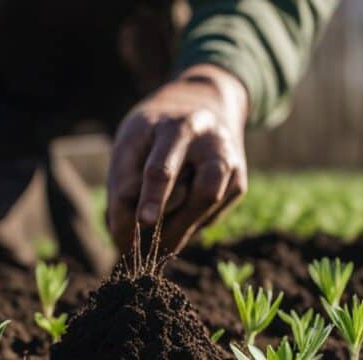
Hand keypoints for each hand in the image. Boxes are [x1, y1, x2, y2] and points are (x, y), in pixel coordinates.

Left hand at [107, 64, 248, 253]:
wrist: (200, 107)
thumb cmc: (154, 131)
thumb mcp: (131, 143)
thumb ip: (124, 186)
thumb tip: (125, 238)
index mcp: (179, 127)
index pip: (164, 167)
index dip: (152, 198)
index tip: (142, 223)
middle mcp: (213, 143)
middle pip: (202, 191)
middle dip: (173, 225)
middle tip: (141, 249)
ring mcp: (232, 164)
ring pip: (208, 207)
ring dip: (178, 230)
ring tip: (153, 244)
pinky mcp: (239, 184)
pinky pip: (210, 216)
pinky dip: (187, 226)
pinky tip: (173, 220)